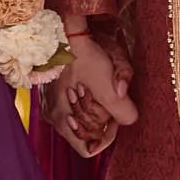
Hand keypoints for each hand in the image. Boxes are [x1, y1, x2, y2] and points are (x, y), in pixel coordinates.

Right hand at [47, 31, 137, 158]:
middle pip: (83, 134)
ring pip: (77, 120)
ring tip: (100, 89)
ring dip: (93, 110)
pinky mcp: (49, 92)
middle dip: (100, 122)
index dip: (106, 137)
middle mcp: (52, 117)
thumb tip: (130, 120)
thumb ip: (122, 108)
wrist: (61, 30)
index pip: (87, 149)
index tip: (116, 118)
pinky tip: (89, 83)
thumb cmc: (82, 55)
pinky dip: (83, 100)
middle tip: (111, 100)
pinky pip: (70, 106)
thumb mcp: (107, 82)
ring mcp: (48, 104)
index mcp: (62, 120)